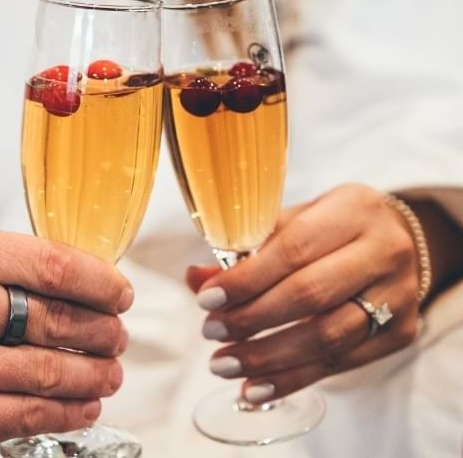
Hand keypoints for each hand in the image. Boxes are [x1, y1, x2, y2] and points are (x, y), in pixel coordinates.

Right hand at [0, 224, 131, 456]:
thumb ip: (4, 262)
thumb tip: (80, 279)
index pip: (54, 265)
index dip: (102, 283)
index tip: (120, 294)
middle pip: (61, 321)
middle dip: (106, 332)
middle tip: (118, 336)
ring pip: (54, 373)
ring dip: (96, 375)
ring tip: (110, 371)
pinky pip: (31, 416)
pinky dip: (70, 411)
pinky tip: (84, 404)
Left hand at [187, 184, 420, 403]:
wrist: (397, 242)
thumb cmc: (332, 229)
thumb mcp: (294, 223)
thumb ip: (247, 249)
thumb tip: (196, 279)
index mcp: (353, 210)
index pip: (293, 249)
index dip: (247, 279)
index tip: (207, 300)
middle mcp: (384, 251)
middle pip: (311, 295)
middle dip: (252, 319)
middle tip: (211, 332)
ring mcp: (398, 295)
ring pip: (327, 337)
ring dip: (267, 357)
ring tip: (224, 363)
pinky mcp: (401, 332)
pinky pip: (341, 363)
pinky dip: (292, 378)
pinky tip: (256, 385)